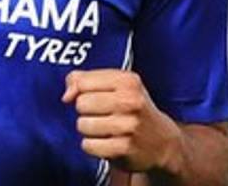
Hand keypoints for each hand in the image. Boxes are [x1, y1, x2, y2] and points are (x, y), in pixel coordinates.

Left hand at [62, 69, 183, 174]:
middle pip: (81, 103)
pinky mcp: (124, 148)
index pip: (82, 82)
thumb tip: (66, 95)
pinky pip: (88, 145)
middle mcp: (130, 101)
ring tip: (104, 129)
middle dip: (85, 111)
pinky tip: (105, 142)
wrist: (161, 142)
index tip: (90, 96)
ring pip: (82, 125)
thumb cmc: (132, 108)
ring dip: (88, 129)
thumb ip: (84, 79)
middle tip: (102, 114)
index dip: (80, 91)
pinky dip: (92, 146)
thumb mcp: (116, 85)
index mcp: (128, 81)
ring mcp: (128, 125)